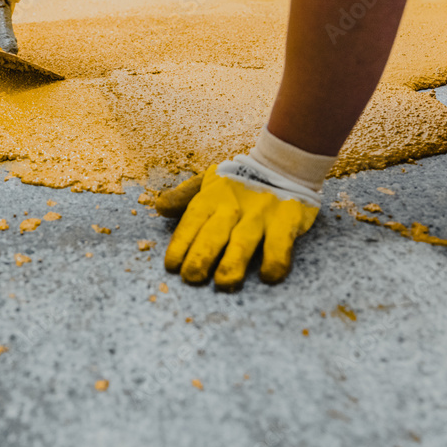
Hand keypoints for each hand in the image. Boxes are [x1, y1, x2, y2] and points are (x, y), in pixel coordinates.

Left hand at [160, 161, 319, 291]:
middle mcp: (234, 206)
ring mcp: (261, 213)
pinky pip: (280, 242)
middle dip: (201, 255)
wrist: (284, 164)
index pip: (192, 221)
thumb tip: (159, 207)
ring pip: (244, 239)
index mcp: (212, 198)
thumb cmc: (240, 183)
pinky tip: (267, 276)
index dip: (181, 243)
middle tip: (192, 278)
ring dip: (234, 261)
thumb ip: (185, 196)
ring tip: (225, 283)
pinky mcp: (287, 219)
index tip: (172, 265)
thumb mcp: (210, 183)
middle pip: (214, 233)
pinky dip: (275, 259)